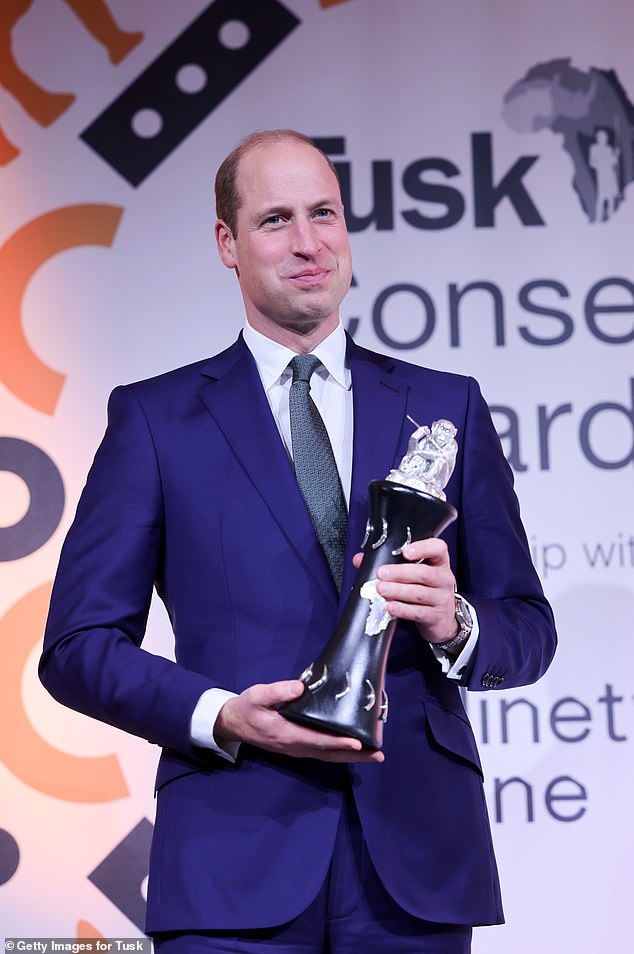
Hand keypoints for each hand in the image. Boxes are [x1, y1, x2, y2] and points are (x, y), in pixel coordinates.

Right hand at [214, 680, 383, 762]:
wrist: (233, 724)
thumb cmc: (246, 708)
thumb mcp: (257, 695)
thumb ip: (277, 691)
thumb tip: (300, 687)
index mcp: (287, 734)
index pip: (318, 741)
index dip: (338, 742)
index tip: (357, 743)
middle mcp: (295, 746)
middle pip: (329, 754)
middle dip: (354, 756)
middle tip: (378, 754)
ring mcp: (297, 749)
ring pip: (328, 756)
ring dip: (351, 757)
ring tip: (373, 754)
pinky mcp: (298, 747)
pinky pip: (323, 753)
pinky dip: (340, 753)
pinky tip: (353, 748)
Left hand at [353, 538, 456, 645]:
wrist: (441, 620)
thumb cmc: (424, 590)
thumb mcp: (411, 575)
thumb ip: (388, 564)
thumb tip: (360, 559)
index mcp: (438, 563)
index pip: (438, 548)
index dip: (423, 548)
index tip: (405, 551)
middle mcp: (444, 579)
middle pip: (424, 573)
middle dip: (400, 572)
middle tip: (381, 573)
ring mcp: (442, 598)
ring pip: (419, 593)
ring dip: (398, 591)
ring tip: (381, 589)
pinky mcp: (436, 616)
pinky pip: (418, 612)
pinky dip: (403, 609)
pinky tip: (390, 606)